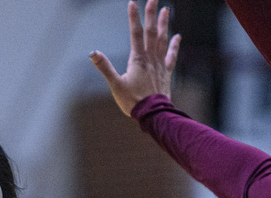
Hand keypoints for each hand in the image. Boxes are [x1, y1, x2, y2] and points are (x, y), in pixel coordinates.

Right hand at [90, 0, 180, 116]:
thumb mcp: (115, 85)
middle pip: (152, 32)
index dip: (134, 17)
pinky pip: (172, 56)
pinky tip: (178, 36)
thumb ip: (105, 68)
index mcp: (137, 59)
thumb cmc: (133, 101)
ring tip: (166, 10)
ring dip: (164, 24)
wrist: (153, 115)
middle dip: (152, 14)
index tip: (132, 2)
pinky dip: (175, 45)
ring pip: (163, 40)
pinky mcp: (166, 73)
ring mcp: (160, 65)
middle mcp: (150, 58)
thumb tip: (93, 53)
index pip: (135, 33)